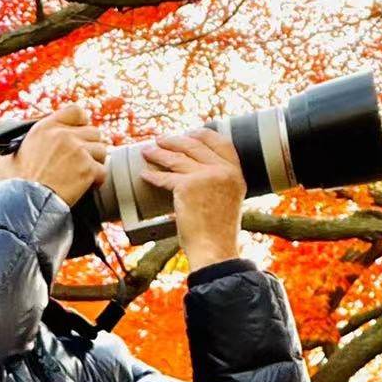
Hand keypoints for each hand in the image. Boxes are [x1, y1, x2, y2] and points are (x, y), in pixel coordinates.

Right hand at [0, 103, 108, 208]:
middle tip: (82, 161)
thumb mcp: (8, 158)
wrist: (24, 203)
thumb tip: (10, 155)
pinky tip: (85, 188)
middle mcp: (64, 135)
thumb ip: (17, 149)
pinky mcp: (87, 169)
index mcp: (46, 127)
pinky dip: (97, 181)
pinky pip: (103, 172)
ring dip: (95, 163)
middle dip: (90, 147)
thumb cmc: (14, 185)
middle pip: (94, 132)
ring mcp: (78, 151)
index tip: (80, 134)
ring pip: (101, 151)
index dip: (82, 123)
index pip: (76, 111)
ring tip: (83, 175)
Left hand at [139, 127, 244, 269]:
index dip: (202, 134)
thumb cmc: (219, 233)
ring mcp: (205, 176)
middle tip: (162, 139)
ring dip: (159, 152)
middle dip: (175, 140)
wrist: (214, 249)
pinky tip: (145, 174)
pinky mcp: (187, 186)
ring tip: (148, 151)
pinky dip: (153, 175)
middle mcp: (223, 171)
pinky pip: (166, 177)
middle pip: (195, 146)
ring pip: (177, 158)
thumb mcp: (229, 201)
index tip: (189, 133)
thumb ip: (219, 184)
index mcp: (236, 173)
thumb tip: (198, 175)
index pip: (221, 142)